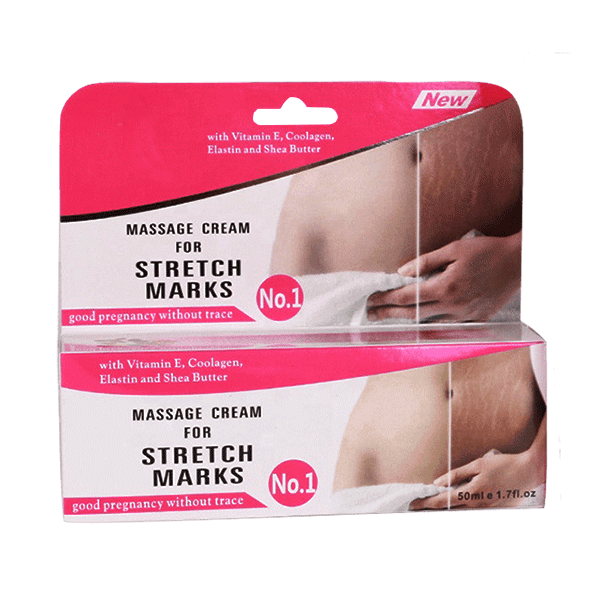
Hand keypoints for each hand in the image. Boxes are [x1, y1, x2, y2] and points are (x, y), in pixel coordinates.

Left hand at [366, 232, 520, 321]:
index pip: (407, 297)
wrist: (519, 263)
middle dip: (389, 314)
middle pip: (412, 314)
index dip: (386, 299)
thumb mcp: (454, 249)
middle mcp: (453, 305)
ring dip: (406, 321)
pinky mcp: (475, 320)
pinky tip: (419, 324)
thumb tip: (402, 272)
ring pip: (428, 323)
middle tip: (371, 314)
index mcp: (445, 286)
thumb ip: (426, 261)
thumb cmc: (486, 251)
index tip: (371, 300)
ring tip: (388, 318)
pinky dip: (430, 325)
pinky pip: (447, 326)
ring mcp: (464, 316)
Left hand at [410, 448, 542, 509]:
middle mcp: (479, 506)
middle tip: (418, 507)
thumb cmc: (504, 464)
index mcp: (473, 494)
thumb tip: (438, 483)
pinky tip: (457, 505)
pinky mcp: (497, 511)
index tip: (414, 504)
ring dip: (447, 510)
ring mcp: (489, 510)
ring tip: (432, 507)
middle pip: (451, 511)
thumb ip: (457, 474)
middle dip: (433, 509)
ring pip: (463, 513)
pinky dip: (464, 509)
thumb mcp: (478, 465)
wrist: (530, 471)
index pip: (444, 501)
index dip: (427, 503)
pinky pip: (476, 512)